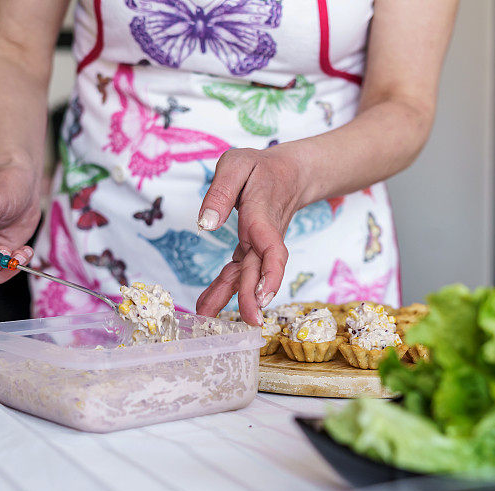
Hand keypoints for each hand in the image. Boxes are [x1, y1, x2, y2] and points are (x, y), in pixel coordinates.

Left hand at [195, 148, 306, 324]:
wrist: (289, 173)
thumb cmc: (261, 167)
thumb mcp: (237, 164)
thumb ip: (221, 191)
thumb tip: (206, 223)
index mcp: (262, 216)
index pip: (273, 250)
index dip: (271, 274)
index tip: (265, 296)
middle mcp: (263, 236)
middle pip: (259, 270)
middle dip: (252, 297)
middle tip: (247, 322)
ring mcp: (258, 245)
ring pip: (246, 274)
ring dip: (231, 298)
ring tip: (207, 317)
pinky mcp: (250, 247)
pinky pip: (238, 270)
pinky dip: (225, 287)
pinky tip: (208, 304)